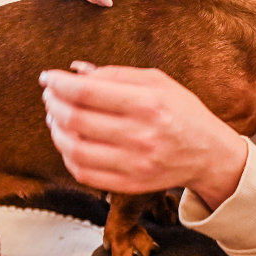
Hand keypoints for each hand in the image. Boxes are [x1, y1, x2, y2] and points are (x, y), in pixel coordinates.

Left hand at [39, 62, 246, 210]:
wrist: (208, 154)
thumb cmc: (181, 111)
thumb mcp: (157, 81)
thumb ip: (115, 74)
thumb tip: (75, 70)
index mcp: (148, 102)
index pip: (87, 92)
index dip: (59, 83)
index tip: (47, 77)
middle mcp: (140, 134)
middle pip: (75, 119)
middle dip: (53, 104)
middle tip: (50, 96)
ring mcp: (134, 164)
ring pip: (74, 148)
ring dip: (55, 130)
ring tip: (55, 118)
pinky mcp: (129, 184)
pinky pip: (83, 173)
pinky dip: (67, 155)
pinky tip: (69, 141)